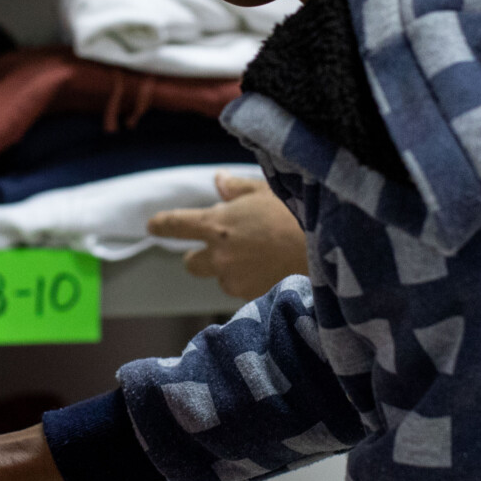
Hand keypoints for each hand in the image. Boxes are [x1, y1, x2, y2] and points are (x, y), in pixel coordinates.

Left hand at [146, 174, 309, 299]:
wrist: (328, 252)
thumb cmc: (297, 214)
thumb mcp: (266, 190)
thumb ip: (237, 189)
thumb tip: (218, 181)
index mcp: (217, 224)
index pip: (176, 225)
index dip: (162, 225)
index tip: (152, 226)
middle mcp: (219, 256)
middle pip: (191, 264)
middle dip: (201, 256)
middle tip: (223, 247)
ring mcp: (234, 280)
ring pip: (222, 278)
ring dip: (232, 270)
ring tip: (263, 256)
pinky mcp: (252, 299)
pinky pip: (244, 291)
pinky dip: (253, 282)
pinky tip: (274, 270)